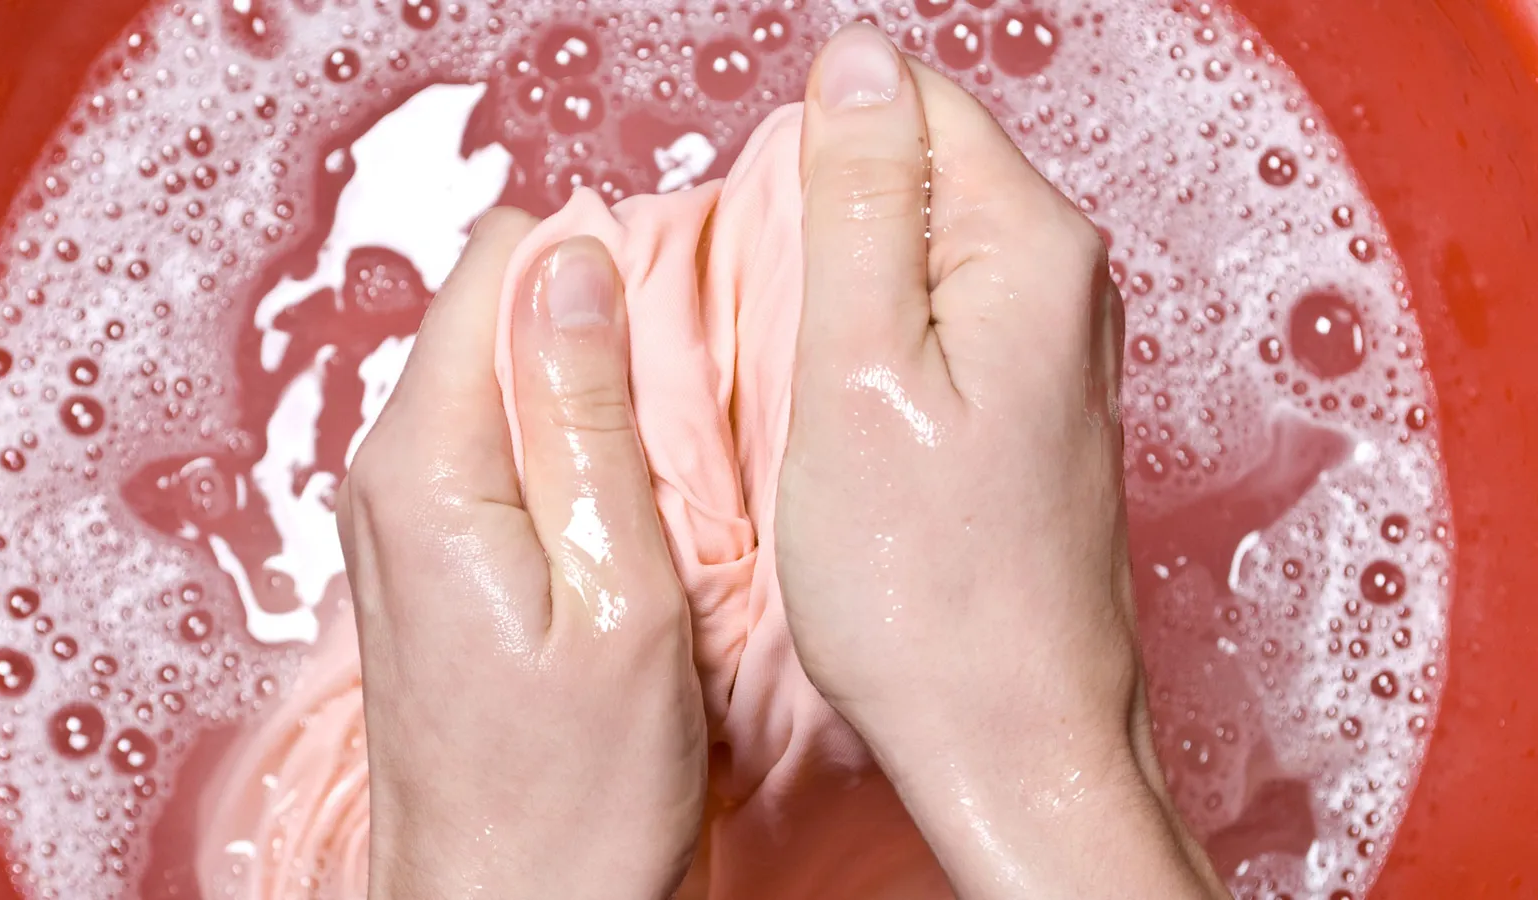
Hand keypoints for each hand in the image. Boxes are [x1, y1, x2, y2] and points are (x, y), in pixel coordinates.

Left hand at [338, 213, 705, 898]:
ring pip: (504, 377)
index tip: (680, 336)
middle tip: (687, 422)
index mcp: (429, 465)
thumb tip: (575, 259)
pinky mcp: (429, 555)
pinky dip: (569, 453)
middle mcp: (391, 475)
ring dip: (591, 397)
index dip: (603, 268)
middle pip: (498, 311)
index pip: (500, 266)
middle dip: (598, 330)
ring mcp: (402, 517)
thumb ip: (587, 414)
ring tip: (664, 481)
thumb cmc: (575, 795)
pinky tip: (625, 522)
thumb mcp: (618, 593)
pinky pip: (499, 446)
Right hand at [776, 24, 1222, 897]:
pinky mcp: (1026, 407)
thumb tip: (852, 63)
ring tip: (811, 396)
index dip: (811, 157)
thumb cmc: (928, 587)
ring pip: (914, 256)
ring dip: (841, 298)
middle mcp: (1063, 284)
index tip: (770, 253)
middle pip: (911, 175)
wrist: (1007, 736)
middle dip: (824, 230)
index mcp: (1029, 247)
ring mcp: (1051, 348)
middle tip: (788, 347)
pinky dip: (871, 354)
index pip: (906, 101)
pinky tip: (845, 428)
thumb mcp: (855, 371)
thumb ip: (857, 201)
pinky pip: (931, 328)